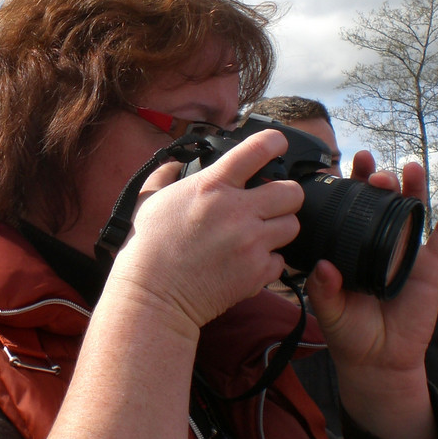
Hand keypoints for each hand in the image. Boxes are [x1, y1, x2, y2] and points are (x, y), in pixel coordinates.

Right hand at [107, 129, 303, 337]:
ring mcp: (251, 242)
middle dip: (283, 196)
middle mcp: (237, 210)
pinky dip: (267, 262)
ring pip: (292, 225)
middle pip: (291, 192)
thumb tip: (175, 162)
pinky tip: (247, 262)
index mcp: (211, 186)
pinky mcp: (257, 272)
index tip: (277, 145)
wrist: (152, 296)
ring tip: (257, 235)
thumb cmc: (145, 248)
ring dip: (277, 229)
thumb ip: (165, 174)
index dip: (274, 142)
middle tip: (268, 204)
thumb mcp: (148, 200)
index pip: (258, 149)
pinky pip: (280, 261)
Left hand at [306, 159, 437, 438]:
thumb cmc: (348, 333)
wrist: (377, 361)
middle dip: (377, 180)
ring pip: (411, 211)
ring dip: (411, 186)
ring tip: (409, 166)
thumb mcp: (329, 310)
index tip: (342, 165)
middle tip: (372, 169)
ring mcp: (404, 251)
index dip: (348, 186)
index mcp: (349, 247)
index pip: (348, 209)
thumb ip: (324, 289)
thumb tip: (323, 266)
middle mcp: (376, 243)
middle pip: (379, 202)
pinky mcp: (430, 266)